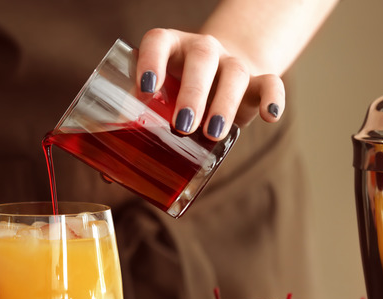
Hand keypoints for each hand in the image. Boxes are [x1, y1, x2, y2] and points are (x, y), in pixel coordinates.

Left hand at [136, 28, 284, 139]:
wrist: (216, 82)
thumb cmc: (174, 97)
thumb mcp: (156, 104)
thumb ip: (135, 128)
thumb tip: (109, 172)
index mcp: (169, 48)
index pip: (158, 42)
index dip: (150, 62)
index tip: (145, 90)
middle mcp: (201, 49)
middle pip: (201, 59)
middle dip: (192, 93)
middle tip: (182, 126)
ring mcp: (230, 62)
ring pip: (234, 72)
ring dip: (223, 103)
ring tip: (211, 134)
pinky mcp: (256, 81)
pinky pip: (271, 82)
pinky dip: (273, 97)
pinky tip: (270, 116)